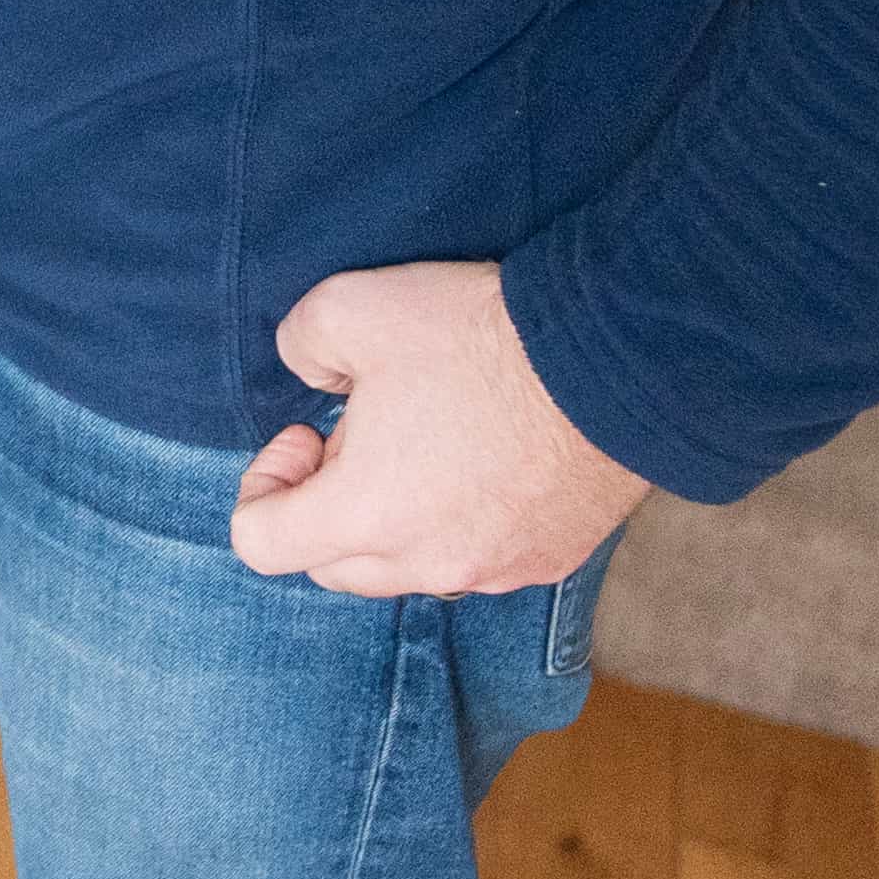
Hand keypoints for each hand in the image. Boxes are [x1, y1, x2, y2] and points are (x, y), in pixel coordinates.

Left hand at [227, 260, 649, 598]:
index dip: (263, 483)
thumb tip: (309, 379)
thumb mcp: (349, 306)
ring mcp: (494, 572)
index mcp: (367, 516)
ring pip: (406, 566)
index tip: (307, 430)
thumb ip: (298, 347)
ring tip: (429, 438)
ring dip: (395, 516)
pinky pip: (475, 559)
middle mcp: (427, 564)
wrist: (619, 361)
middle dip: (328, 501)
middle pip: (332, 562)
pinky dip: (459, 522)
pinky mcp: (547, 562)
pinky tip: (485, 457)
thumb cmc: (481, 337)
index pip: (259, 544)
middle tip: (364, 428)